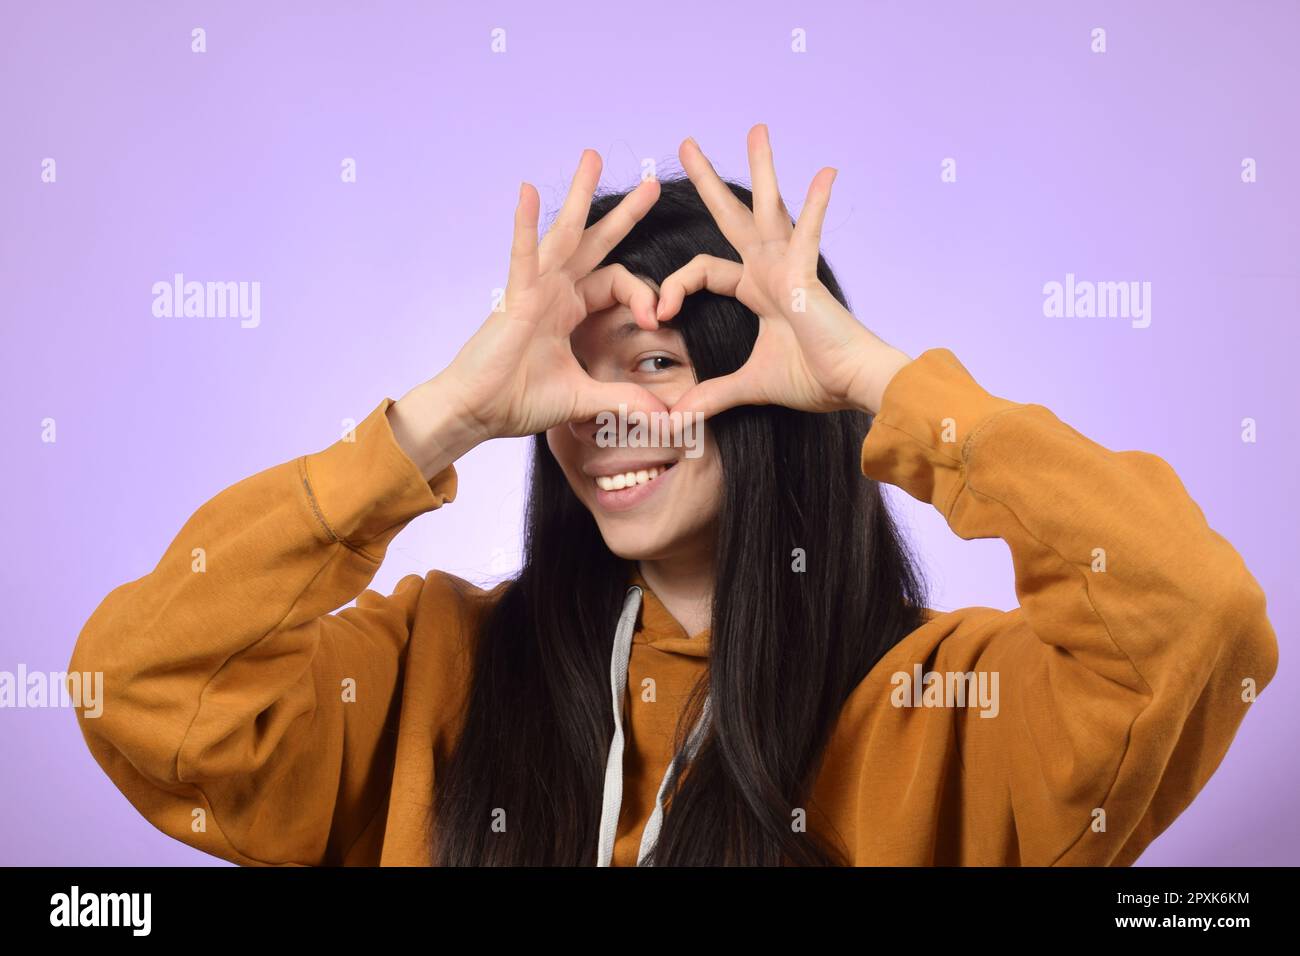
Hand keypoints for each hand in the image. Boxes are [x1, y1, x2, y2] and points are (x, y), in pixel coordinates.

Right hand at [390, 150, 667, 475]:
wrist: (477, 412)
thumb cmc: (518, 401)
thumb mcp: (585, 399)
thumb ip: (624, 401)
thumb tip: (665, 418)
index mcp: (569, 309)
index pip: (618, 284)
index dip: (644, 296)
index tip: (657, 319)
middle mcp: (554, 291)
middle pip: (596, 242)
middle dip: (625, 214)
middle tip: (652, 184)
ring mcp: (533, 289)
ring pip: (563, 234)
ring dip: (580, 196)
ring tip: (592, 157)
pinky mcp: (514, 298)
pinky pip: (522, 255)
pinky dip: (525, 225)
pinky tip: (527, 191)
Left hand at [655, 125, 911, 417]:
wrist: (852, 385)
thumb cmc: (815, 379)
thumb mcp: (750, 384)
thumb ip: (715, 395)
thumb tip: (680, 417)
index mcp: (758, 290)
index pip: (704, 271)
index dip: (674, 288)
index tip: (658, 313)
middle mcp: (772, 270)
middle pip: (732, 217)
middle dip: (707, 181)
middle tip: (686, 143)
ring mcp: (791, 267)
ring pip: (768, 208)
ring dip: (762, 168)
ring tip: (755, 128)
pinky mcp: (807, 275)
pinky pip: (809, 232)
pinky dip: (816, 204)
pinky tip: (825, 172)